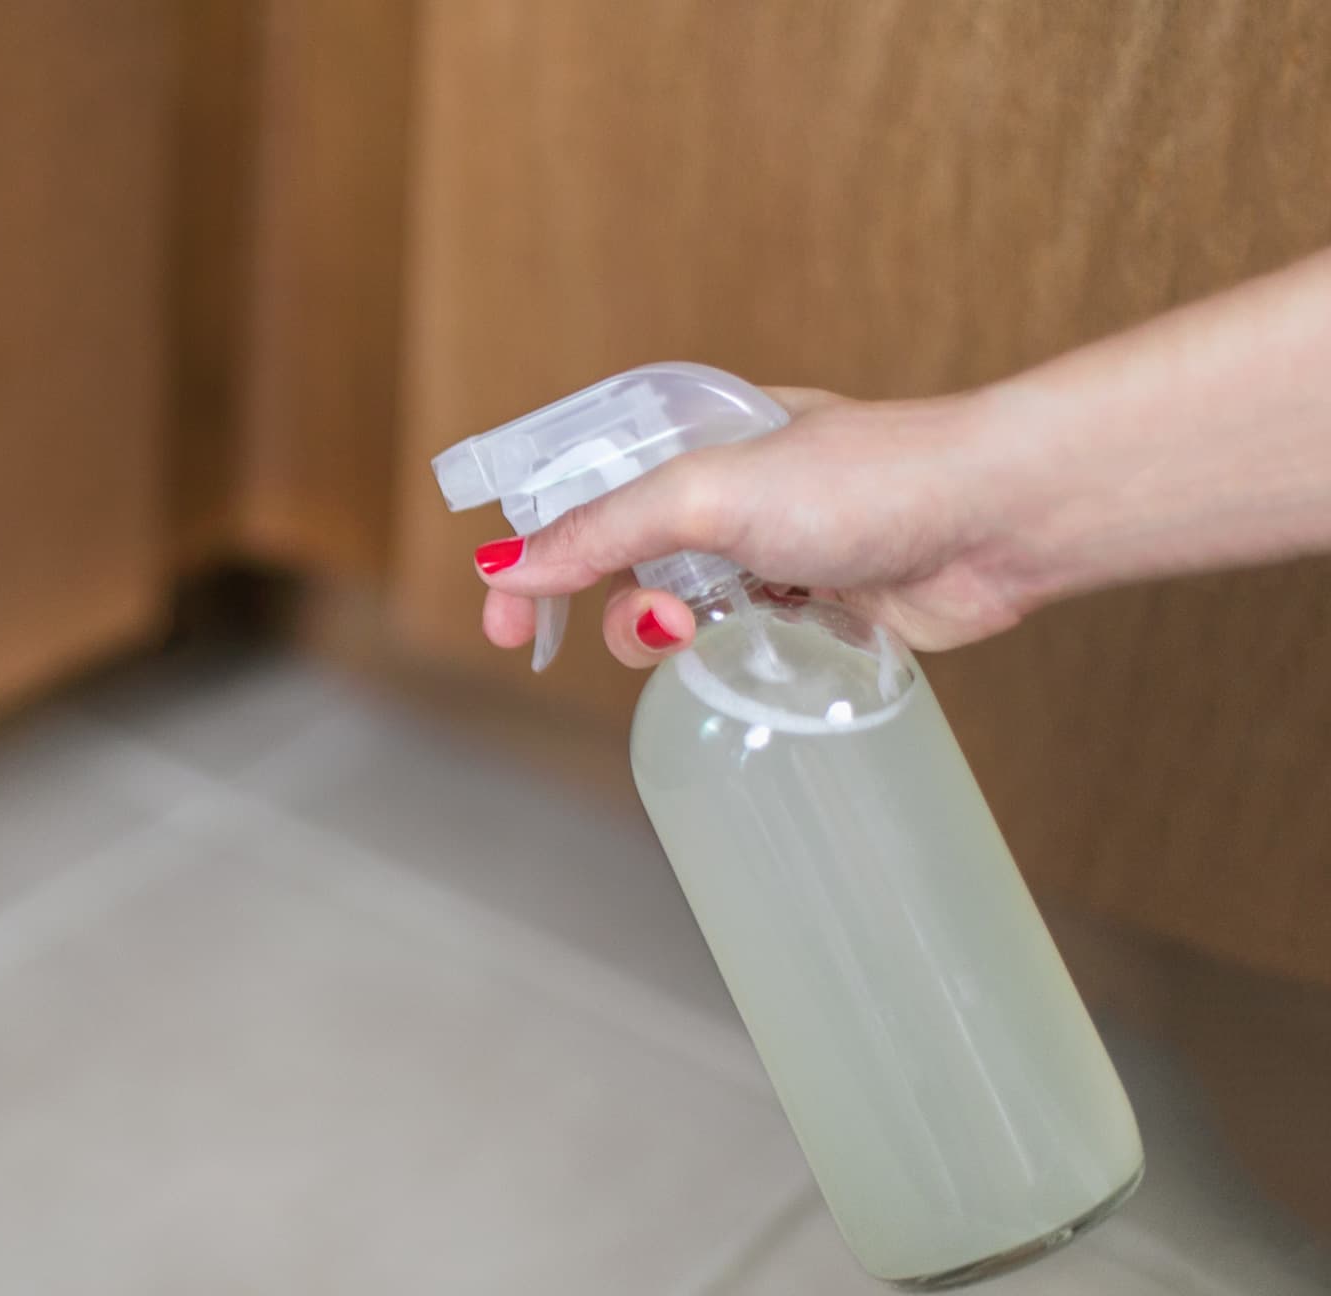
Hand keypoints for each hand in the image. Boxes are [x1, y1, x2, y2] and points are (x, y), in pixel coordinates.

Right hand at [473, 387, 1031, 666]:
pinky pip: (738, 644)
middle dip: (585, 600)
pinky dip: (725, 654)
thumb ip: (606, 529)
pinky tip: (742, 651)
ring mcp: (770, 553)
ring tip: (686, 634)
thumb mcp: (712, 491)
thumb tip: (512, 565)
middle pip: (615, 556)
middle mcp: (727, 493)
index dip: (530, 544)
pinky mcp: (814, 607)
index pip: (582, 488)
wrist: (999, 518)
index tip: (501, 607)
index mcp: (694, 437)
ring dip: (659, 631)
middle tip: (552, 639)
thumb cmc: (871, 477)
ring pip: (673, 609)